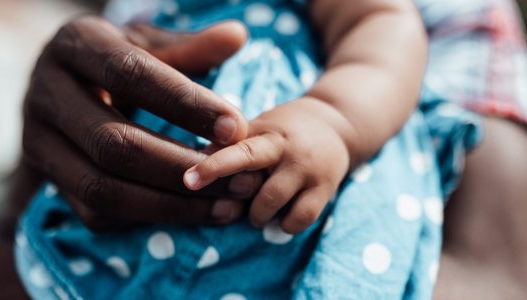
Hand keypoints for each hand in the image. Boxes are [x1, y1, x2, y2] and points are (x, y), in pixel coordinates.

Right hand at [22, 17, 263, 229]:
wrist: (63, 85)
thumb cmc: (116, 60)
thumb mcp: (147, 44)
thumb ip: (189, 47)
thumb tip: (238, 36)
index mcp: (75, 46)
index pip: (129, 75)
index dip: (186, 104)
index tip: (238, 128)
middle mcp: (47, 94)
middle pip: (115, 144)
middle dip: (184, 169)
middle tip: (242, 181)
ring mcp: (38, 142)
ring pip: (102, 188)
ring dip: (171, 205)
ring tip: (227, 206)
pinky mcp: (46, 177)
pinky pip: (94, 213)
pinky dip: (145, 219)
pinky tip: (189, 214)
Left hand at [184, 98, 349, 232]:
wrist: (338, 125)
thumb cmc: (284, 130)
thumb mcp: (258, 128)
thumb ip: (229, 147)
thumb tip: (189, 166)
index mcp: (267, 136)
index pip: (238, 151)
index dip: (212, 166)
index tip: (188, 181)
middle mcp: (288, 152)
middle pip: (254, 185)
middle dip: (237, 202)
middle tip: (238, 200)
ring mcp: (308, 172)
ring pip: (272, 206)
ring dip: (257, 216)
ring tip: (259, 210)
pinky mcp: (325, 190)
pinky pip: (299, 220)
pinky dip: (284, 225)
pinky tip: (282, 216)